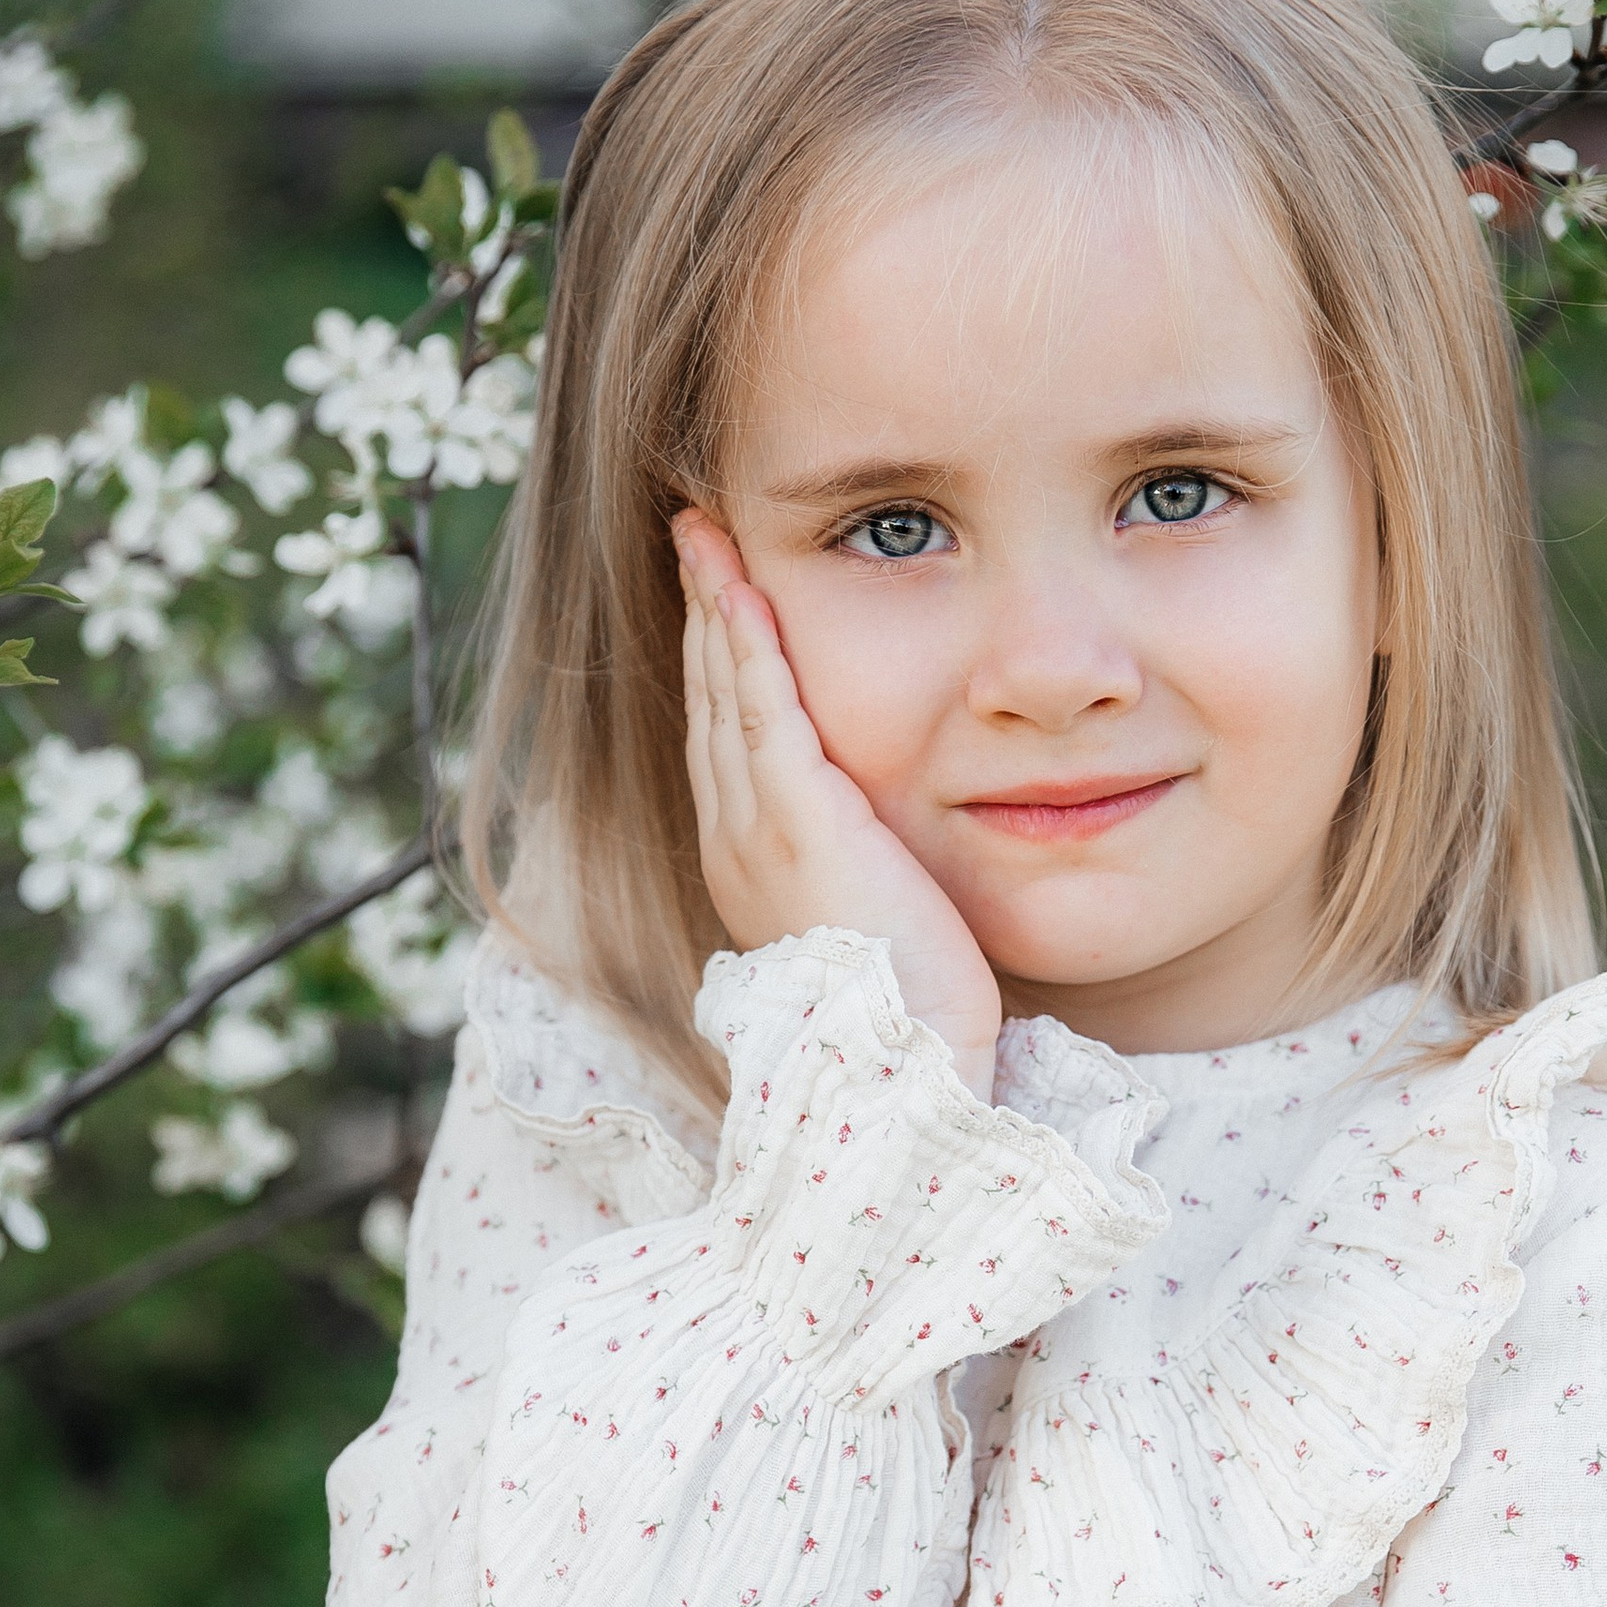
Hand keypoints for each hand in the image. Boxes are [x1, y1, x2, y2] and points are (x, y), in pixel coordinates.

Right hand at [674, 508, 1000, 1099]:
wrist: (903, 1072)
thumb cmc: (910, 1017)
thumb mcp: (877, 924)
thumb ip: (866, 866)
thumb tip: (888, 839)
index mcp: (749, 866)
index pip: (725, 737)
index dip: (716, 658)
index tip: (718, 593)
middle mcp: (735, 843)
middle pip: (708, 701)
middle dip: (701, 611)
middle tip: (696, 534)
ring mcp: (757, 831)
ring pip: (723, 692)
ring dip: (712, 605)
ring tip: (705, 534)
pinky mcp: (799, 822)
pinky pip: (761, 709)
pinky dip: (745, 642)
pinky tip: (738, 586)